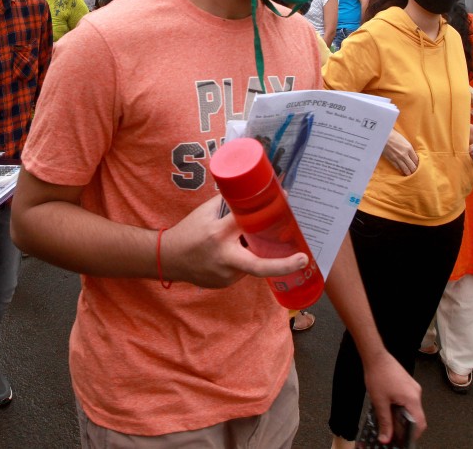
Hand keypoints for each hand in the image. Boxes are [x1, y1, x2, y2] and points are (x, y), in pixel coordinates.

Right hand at [160, 195, 307, 287]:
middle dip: (284, 265)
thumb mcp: (204, 212)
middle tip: (303, 259)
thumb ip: (227, 204)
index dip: (267, 212)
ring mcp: (224, 275)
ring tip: (249, 242)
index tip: (285, 202)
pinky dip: (245, 260)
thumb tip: (249, 189)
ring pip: (252, 264)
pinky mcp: (224, 284)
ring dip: (256, 253)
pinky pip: (242, 271)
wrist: (168, 259)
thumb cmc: (187, 231)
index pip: (246, 223)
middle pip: (258, 265)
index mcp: (217, 234)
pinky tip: (238, 253)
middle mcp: (223, 257)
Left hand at [363, 349, 425, 443]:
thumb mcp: (379, 402)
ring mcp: (413, 388)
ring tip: (389, 420)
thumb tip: (386, 437)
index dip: (413, 435)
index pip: (420, 423)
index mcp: (412, 399)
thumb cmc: (378, 375)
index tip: (404, 441)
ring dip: (402, 417)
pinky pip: (408, 400)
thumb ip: (385, 421)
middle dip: (406, 426)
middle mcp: (416, 393)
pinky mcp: (408, 384)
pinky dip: (401, 408)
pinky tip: (390, 408)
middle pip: (416, 416)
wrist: (376, 356)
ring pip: (412, 408)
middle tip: (394, 432)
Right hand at [382, 130, 417, 175]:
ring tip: (410, 174)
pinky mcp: (391, 160)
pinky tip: (402, 171)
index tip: (418, 166)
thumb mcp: (404, 141)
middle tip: (416, 172)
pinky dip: (401, 170)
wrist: (383, 136)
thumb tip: (412, 155)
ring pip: (406, 169)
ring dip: (409, 173)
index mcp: (409, 148)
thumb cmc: (394, 136)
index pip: (417, 160)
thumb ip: (409, 149)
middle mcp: (404, 154)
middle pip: (413, 166)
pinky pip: (398, 168)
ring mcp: (397, 158)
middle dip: (415, 170)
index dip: (418, 164)